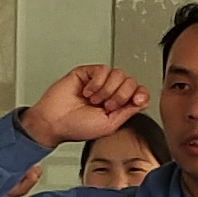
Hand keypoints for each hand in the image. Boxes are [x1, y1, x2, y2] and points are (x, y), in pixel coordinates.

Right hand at [20, 65, 147, 146]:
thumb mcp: (110, 125)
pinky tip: (87, 92)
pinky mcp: (87, 73)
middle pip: (131, 82)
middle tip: (107, 105)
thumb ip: (128, 112)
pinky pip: (103, 69)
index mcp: (117, 105)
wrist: (54, 122)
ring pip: (118, 74)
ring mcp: (99, 82)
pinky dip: (97, 83)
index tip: (136, 100)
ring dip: (107, 90)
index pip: (138, 92)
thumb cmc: (76, 127)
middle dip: (120, 95)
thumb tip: (143, 101)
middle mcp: (110, 92)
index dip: (140, 94)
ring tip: (94, 100)